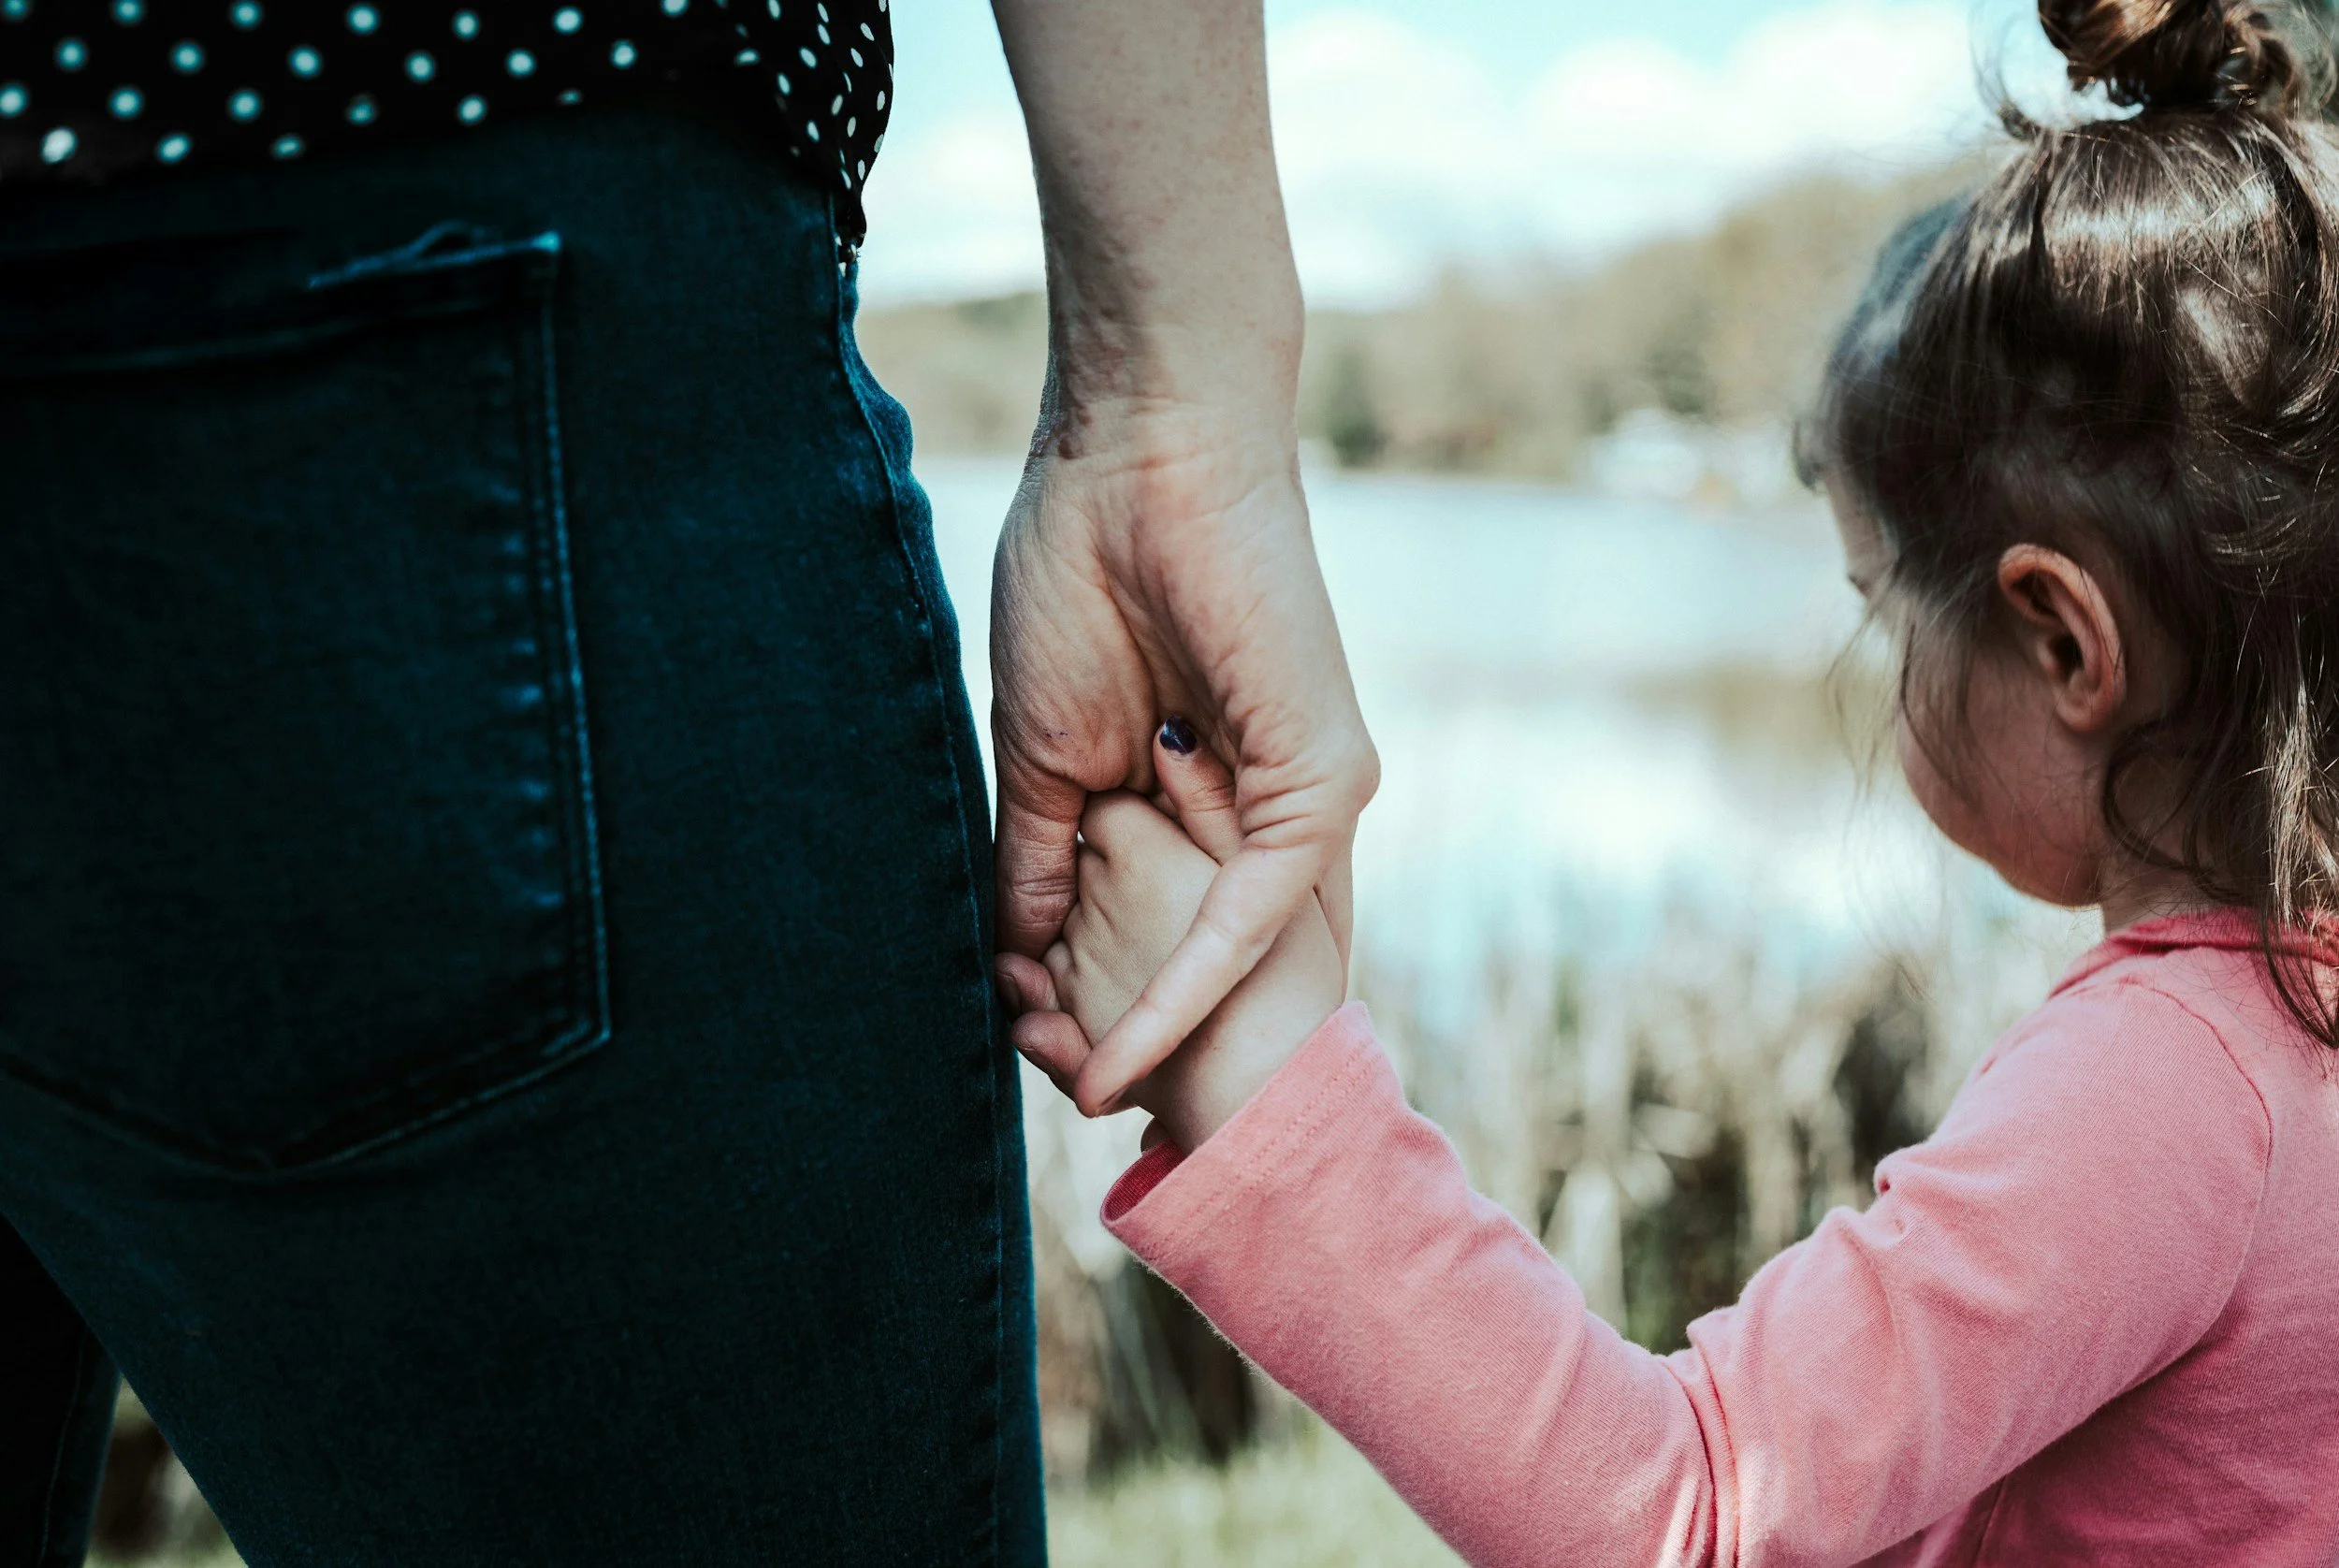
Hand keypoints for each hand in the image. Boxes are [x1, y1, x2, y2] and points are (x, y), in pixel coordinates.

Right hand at [987, 0, 1378, 1117]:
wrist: (1134, 450)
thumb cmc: (1081, 574)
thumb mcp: (1044, 755)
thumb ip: (1041, 861)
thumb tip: (1014, 966)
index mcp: (1206, 800)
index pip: (1165, 934)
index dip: (1102, 1006)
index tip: (1028, 1058)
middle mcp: (1268, 812)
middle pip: (1208, 966)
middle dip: (1128, 1040)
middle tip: (1056, 1103)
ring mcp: (1309, 800)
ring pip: (1236, 959)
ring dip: (1151, 1035)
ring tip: (1073, 1100)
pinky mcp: (1327, 781)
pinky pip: (1254, 913)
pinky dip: (1183, 988)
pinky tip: (1115, 1050)